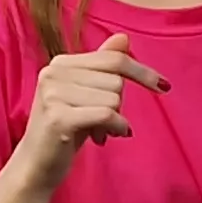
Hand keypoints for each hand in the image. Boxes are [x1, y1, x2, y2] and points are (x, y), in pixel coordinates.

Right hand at [23, 34, 166, 179]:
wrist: (36, 165)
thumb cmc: (66, 129)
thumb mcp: (86, 93)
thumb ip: (102, 65)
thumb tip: (123, 37)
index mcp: (60, 64)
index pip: (114, 59)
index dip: (142, 72)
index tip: (164, 87)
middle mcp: (53, 73)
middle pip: (116, 81)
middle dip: (118, 105)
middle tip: (100, 122)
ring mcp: (53, 94)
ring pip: (114, 99)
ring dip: (114, 120)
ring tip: (95, 131)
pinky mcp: (58, 117)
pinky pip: (107, 115)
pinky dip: (115, 128)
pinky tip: (104, 138)